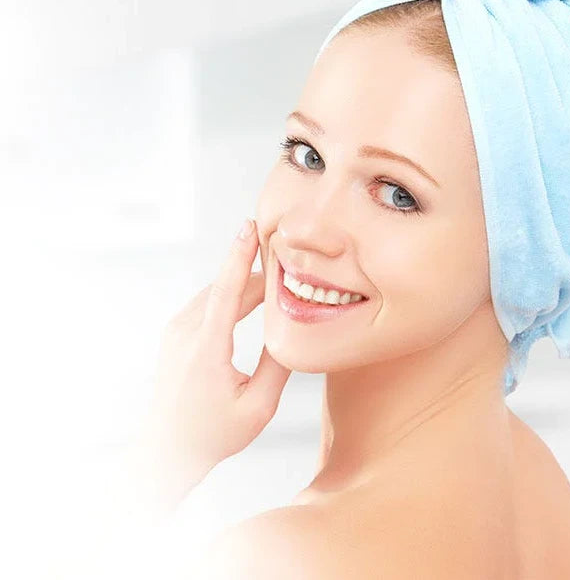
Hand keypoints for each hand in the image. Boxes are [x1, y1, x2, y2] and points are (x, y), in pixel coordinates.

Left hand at [145, 218, 291, 483]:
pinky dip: (229, 297)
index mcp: (205, 349)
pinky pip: (206, 304)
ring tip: (274, 283)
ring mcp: (176, 332)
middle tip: (289, 265)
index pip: (225, 291)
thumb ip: (278, 367)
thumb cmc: (214, 434)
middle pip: (226, 289)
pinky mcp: (175, 335)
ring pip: (215, 294)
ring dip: (244, 286)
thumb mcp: (258, 408)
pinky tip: (249, 301)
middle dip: (257, 275)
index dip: (240, 256)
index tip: (250, 227)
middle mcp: (185, 334)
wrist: (168, 450)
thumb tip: (294, 332)